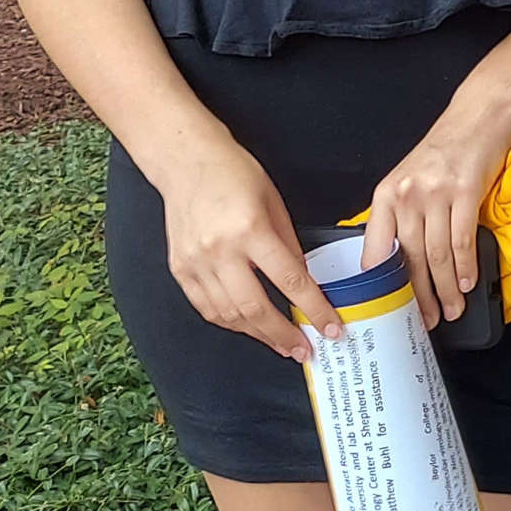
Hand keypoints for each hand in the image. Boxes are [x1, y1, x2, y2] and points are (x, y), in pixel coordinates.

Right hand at [157, 140, 337, 363]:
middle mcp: (220, 251)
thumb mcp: (274, 203)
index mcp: (250, 230)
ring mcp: (195, 263)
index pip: (290, 281)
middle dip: (284, 335)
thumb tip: (302, 282)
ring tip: (280, 343)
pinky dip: (229, 322)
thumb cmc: (234, 174)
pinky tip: (248, 327)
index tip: (330, 327)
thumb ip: (288, 245)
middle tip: (305, 349)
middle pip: (256, 308)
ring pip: (229, 315)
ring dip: (257, 335)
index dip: (313, 309)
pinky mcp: (180, 269)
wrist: (186, 162)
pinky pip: (206, 308)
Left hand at [363, 99, 510, 328]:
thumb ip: (400, 217)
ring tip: (453, 308)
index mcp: (385, 196)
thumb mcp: (409, 180)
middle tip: (427, 321)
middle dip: (419, 297)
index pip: (377, 251)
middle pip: (410, 259)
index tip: (390, 311)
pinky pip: (462, 240)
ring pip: (436, 254)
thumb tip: (397, 264)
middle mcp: (406, 195)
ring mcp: (435, 192)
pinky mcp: (465, 190)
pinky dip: (465, 267)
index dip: (383, 287)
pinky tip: (467, 282)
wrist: (478, 115)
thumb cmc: (445, 150)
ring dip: (446, 288)